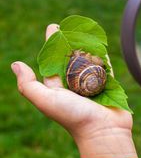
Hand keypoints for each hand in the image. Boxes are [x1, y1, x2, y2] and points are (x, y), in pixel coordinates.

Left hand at [11, 24, 131, 144]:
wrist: (103, 131)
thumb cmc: (73, 116)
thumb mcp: (45, 100)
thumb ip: (28, 85)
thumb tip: (16, 64)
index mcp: (57, 87)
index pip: (52, 62)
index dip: (51, 44)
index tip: (54, 27)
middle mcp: (73, 85)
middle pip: (71, 59)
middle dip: (70, 43)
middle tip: (72, 26)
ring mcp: (91, 85)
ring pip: (88, 61)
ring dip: (87, 47)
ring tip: (87, 31)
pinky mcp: (108, 86)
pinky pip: (104, 67)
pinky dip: (103, 56)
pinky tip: (102, 45)